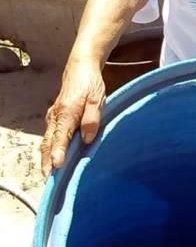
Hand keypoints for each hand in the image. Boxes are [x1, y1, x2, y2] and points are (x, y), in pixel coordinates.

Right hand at [41, 59, 105, 176]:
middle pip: (48, 143)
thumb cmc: (90, 83)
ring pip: (46, 141)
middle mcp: (56, 116)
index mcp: (67, 112)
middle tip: (49, 179)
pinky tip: (53, 162)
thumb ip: (92, 118)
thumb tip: (87, 138)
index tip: (57, 165)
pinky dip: (49, 150)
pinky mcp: (55, 118)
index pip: (61, 136)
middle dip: (47, 162)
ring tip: (49, 176)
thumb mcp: (97, 98)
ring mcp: (53, 117)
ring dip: (46, 158)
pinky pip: (49, 137)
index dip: (59, 152)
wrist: (80, 67)